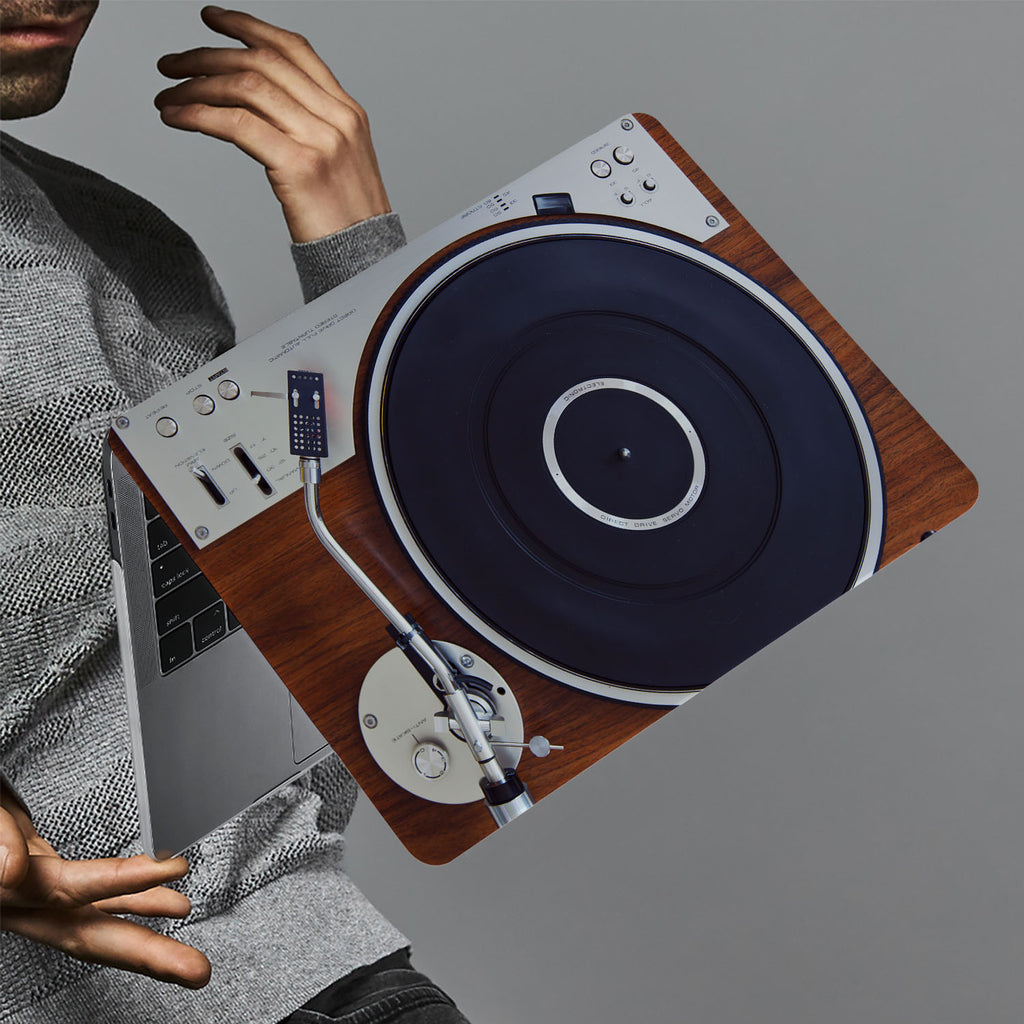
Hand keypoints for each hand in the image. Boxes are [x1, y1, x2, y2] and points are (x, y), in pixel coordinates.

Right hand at [0, 782, 210, 988]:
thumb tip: (9, 871)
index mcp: (5, 890)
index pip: (73, 891)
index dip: (125, 882)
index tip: (172, 872)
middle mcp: (21, 898)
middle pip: (90, 933)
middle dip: (146, 954)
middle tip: (197, 971)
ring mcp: (29, 888)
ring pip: (93, 914)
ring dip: (145, 923)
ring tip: (189, 924)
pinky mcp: (35, 869)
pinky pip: (87, 889)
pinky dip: (127, 891)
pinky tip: (160, 892)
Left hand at [155, 5, 391, 242]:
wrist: (367, 264)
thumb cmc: (348, 223)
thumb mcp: (338, 163)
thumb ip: (309, 129)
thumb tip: (259, 109)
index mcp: (347, 112)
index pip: (294, 50)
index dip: (250, 27)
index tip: (213, 20)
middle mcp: (337, 119)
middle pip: (263, 62)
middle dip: (208, 54)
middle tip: (171, 63)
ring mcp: (320, 141)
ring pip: (246, 88)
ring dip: (196, 85)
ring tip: (167, 94)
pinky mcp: (300, 167)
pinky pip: (237, 124)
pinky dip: (199, 115)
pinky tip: (177, 117)